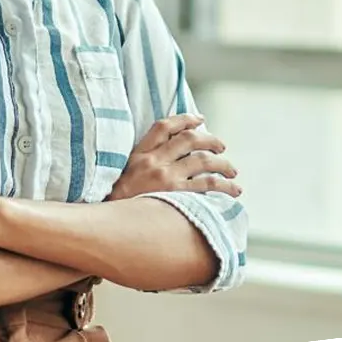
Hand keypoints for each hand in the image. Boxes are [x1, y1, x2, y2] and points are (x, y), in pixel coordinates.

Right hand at [105, 113, 241, 201]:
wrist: (109, 223)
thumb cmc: (117, 202)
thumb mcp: (124, 173)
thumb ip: (143, 161)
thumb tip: (170, 154)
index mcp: (139, 153)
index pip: (164, 126)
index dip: (185, 119)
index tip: (200, 119)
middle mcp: (154, 161)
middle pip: (190, 139)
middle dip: (211, 140)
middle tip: (222, 146)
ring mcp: (165, 177)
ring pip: (203, 161)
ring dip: (223, 164)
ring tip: (232, 171)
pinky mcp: (175, 195)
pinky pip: (206, 184)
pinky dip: (223, 185)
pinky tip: (232, 190)